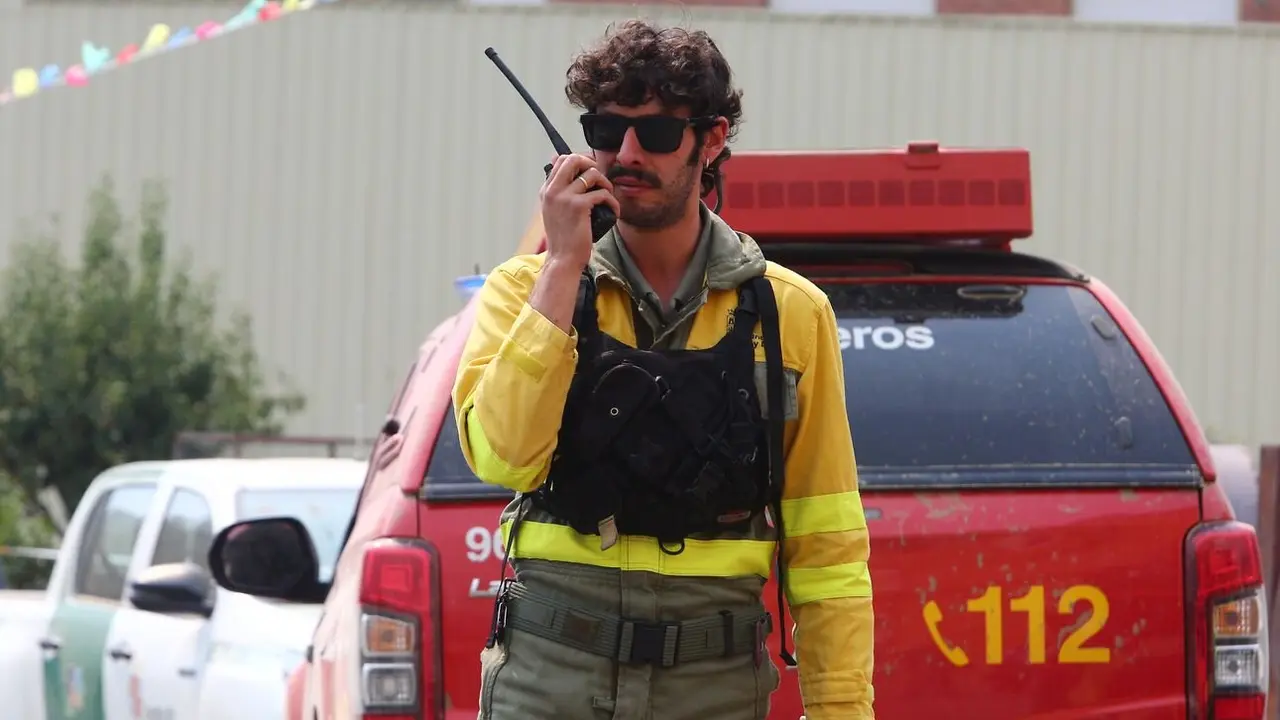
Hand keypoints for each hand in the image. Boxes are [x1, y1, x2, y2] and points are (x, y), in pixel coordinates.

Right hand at [539, 153, 619, 269]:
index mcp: (547, 191)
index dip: (580, 161)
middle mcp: (553, 191)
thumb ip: (561, 195)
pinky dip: (613, 202)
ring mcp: (565, 197)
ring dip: (605, 183)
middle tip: (600, 180)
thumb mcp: (555, 213)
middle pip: (574, 158)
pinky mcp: (579, 206)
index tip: (591, 173)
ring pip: (592, 173)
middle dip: (591, 164)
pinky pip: (603, 193)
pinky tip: (614, 211)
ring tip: (608, 196)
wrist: (562, 260)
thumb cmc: (563, 239)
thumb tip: (577, 179)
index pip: (561, 160)